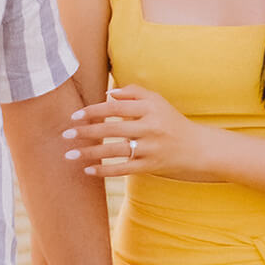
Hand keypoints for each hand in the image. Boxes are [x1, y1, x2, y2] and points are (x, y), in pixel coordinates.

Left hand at [63, 85, 212, 180]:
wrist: (198, 149)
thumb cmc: (172, 122)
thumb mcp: (158, 102)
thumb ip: (134, 93)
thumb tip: (107, 94)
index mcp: (150, 108)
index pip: (115, 108)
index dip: (93, 111)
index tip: (75, 116)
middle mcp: (150, 127)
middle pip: (111, 128)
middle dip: (86, 132)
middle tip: (65, 135)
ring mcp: (151, 148)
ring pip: (114, 150)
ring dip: (89, 153)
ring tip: (69, 154)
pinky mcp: (151, 167)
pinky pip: (123, 169)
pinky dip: (104, 170)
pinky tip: (88, 170)